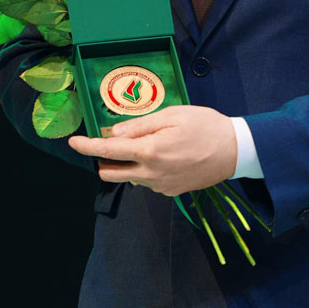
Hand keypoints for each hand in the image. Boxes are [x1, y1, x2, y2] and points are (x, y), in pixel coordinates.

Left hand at [68, 105, 237, 196]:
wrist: (235, 151)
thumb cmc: (206, 126)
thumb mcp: (173, 115)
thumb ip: (140, 126)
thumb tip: (113, 134)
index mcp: (149, 151)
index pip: (107, 151)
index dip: (87, 146)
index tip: (73, 142)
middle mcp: (150, 174)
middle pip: (110, 173)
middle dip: (103, 160)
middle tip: (113, 143)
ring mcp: (159, 186)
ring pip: (129, 178)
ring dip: (127, 165)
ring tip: (148, 147)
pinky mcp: (170, 192)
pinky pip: (147, 182)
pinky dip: (146, 171)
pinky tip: (166, 158)